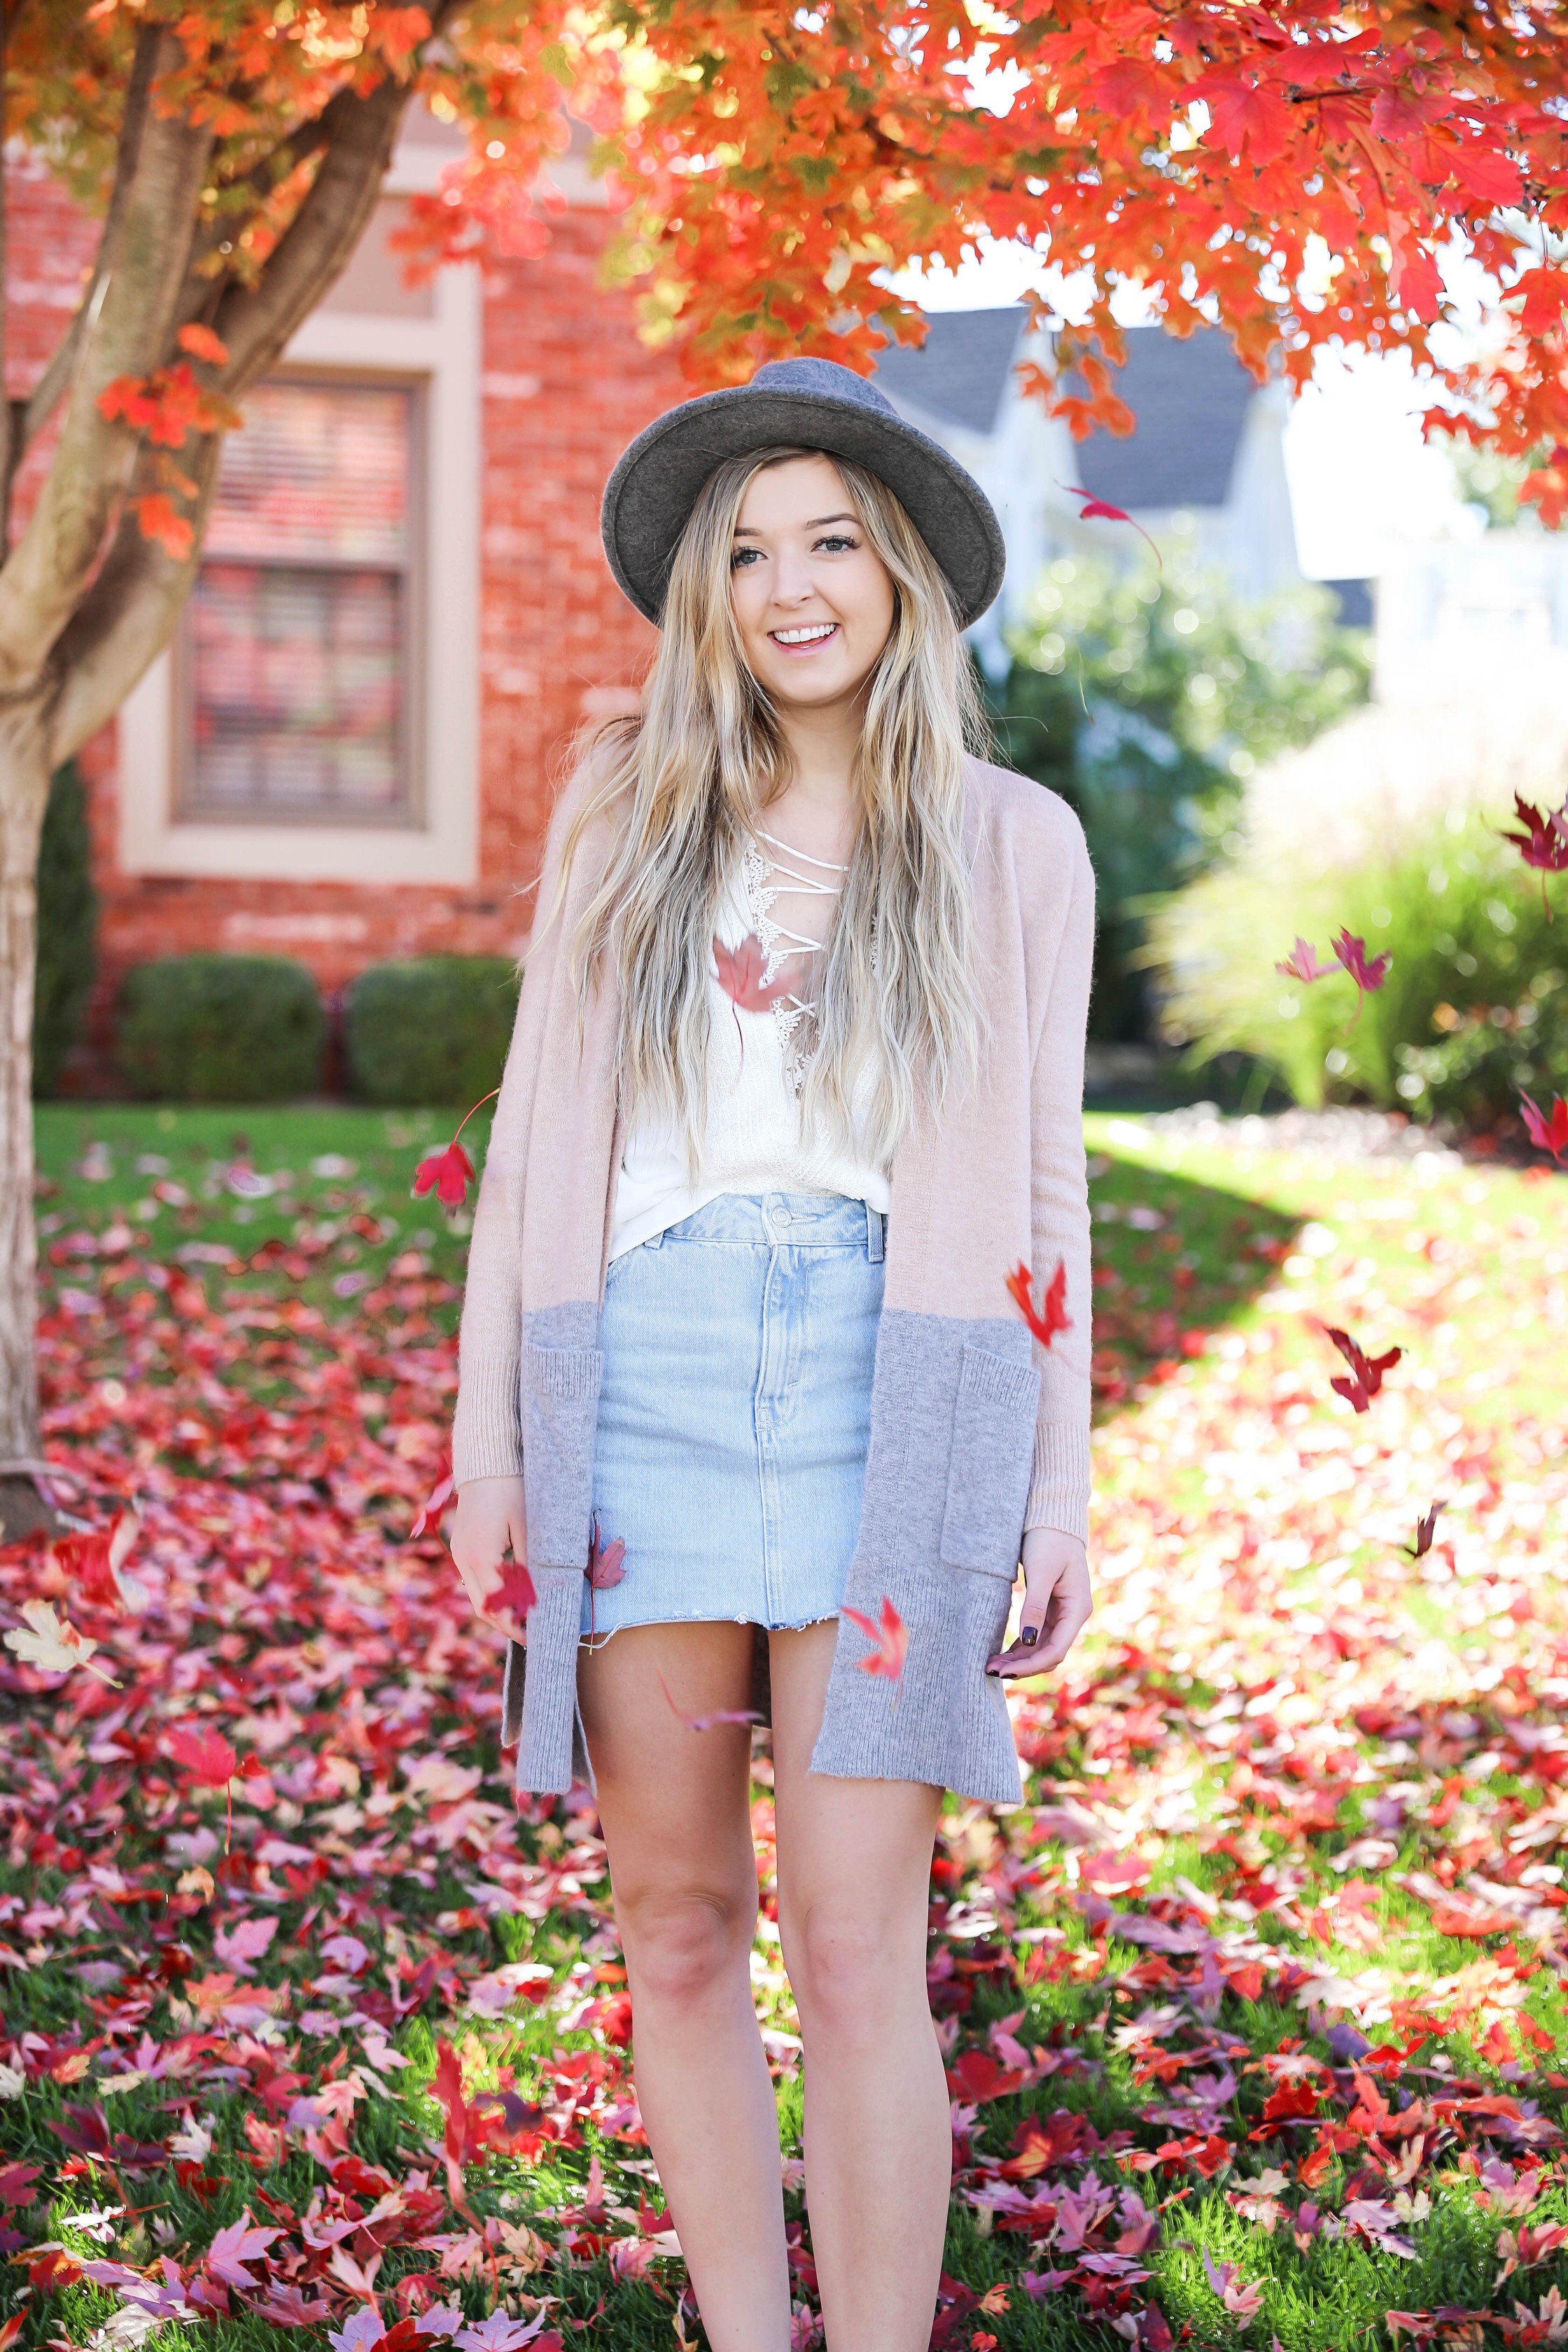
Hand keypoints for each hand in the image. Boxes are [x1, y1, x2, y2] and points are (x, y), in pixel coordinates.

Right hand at [450, 1475, 528, 1636]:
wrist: (486, 1464)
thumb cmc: (510, 1491)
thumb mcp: (526, 1528)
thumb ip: (528, 1565)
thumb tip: (534, 1597)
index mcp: (480, 1557)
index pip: (496, 1605)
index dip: (514, 1624)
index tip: (533, 1636)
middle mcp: (464, 1559)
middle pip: (481, 1607)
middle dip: (504, 1623)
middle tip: (529, 1632)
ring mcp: (459, 1553)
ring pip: (475, 1595)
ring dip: (496, 1609)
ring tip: (522, 1615)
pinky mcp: (460, 1547)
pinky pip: (474, 1579)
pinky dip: (490, 1592)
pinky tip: (510, 1592)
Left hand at [986, 1528, 1091, 1677]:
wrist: (1052, 1517)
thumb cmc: (1049, 1539)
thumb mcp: (1041, 1572)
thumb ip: (1034, 1606)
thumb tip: (1027, 1641)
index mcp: (1077, 1609)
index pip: (1055, 1650)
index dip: (1030, 1665)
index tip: (1004, 1671)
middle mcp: (1073, 1615)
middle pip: (1048, 1653)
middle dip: (1021, 1666)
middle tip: (990, 1670)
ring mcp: (1063, 1612)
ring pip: (1041, 1646)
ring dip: (1019, 1658)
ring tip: (991, 1664)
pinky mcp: (1051, 1607)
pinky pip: (1036, 1635)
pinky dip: (1020, 1646)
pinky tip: (1002, 1652)